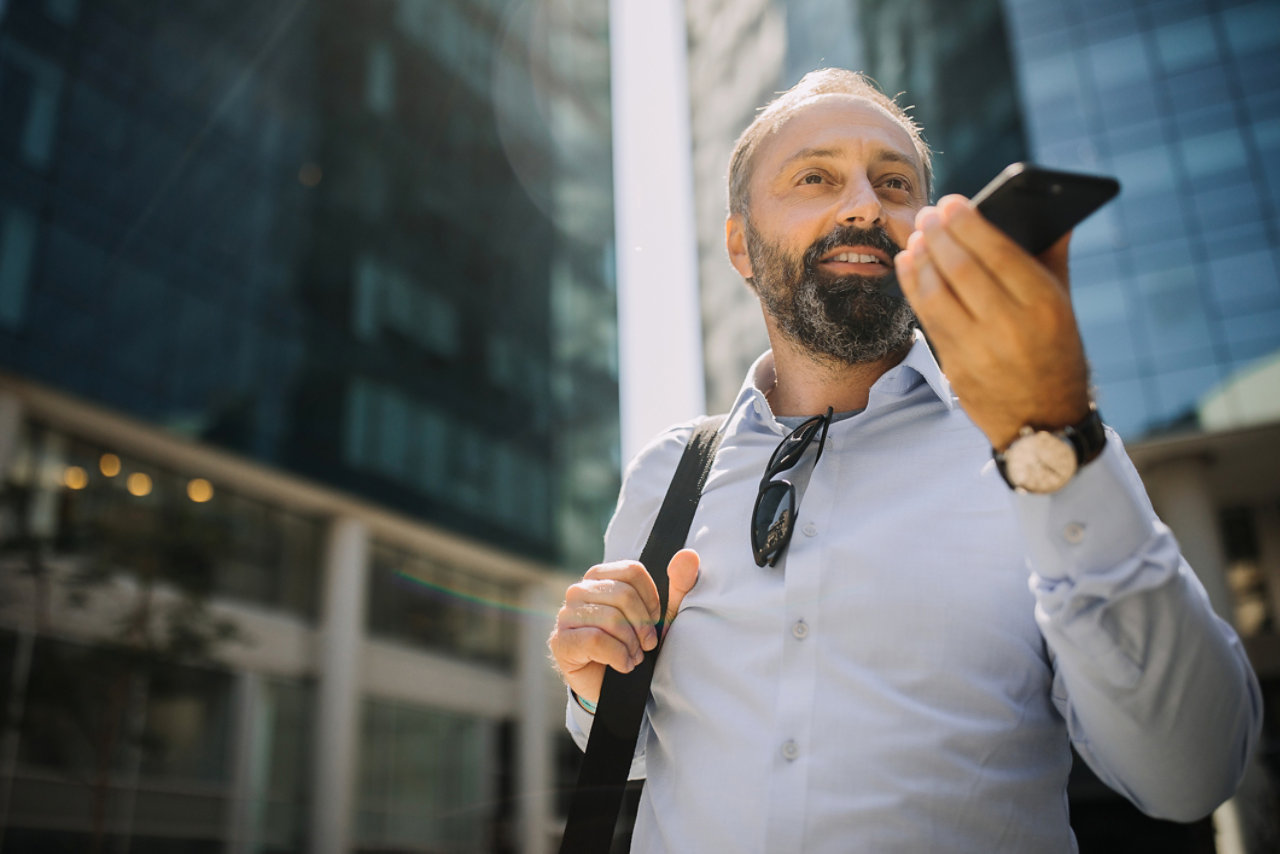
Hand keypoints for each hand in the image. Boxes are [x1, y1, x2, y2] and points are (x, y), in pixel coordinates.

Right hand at [548, 549, 700, 706]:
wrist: (617, 689)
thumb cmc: (636, 645)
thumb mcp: (663, 616)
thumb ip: (679, 585)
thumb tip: (688, 555)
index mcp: (600, 577)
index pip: (632, 571)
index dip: (651, 599)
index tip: (654, 621)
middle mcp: (578, 591)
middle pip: (623, 595)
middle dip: (643, 625)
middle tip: (646, 645)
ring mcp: (566, 615)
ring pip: (610, 618)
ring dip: (631, 644)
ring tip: (634, 657)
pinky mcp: (561, 641)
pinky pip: (596, 640)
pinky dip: (618, 656)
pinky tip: (623, 665)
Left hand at [893, 195, 1091, 449]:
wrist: (1043, 421)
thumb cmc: (1056, 353)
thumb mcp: (1063, 306)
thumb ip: (1052, 257)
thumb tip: (1053, 210)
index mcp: (1043, 305)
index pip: (998, 254)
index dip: (969, 224)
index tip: (952, 202)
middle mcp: (1009, 327)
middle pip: (962, 271)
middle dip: (939, 237)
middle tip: (928, 214)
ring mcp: (978, 350)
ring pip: (936, 295)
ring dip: (920, 261)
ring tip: (915, 238)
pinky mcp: (955, 368)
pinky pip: (926, 320)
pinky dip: (913, 288)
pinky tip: (909, 266)